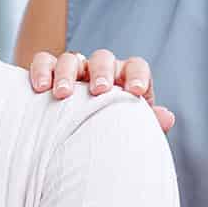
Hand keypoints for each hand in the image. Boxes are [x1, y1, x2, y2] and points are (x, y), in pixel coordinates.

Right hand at [25, 48, 174, 132]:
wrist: (74, 148)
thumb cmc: (108, 138)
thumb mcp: (128, 133)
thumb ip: (147, 124)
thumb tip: (167, 117)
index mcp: (124, 81)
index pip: (135, 66)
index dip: (137, 75)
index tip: (134, 91)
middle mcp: (99, 72)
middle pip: (103, 58)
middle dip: (101, 72)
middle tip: (99, 90)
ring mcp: (74, 71)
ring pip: (72, 58)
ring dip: (67, 73)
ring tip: (62, 94)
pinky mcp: (48, 74)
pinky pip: (44, 61)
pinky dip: (42, 69)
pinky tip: (40, 87)